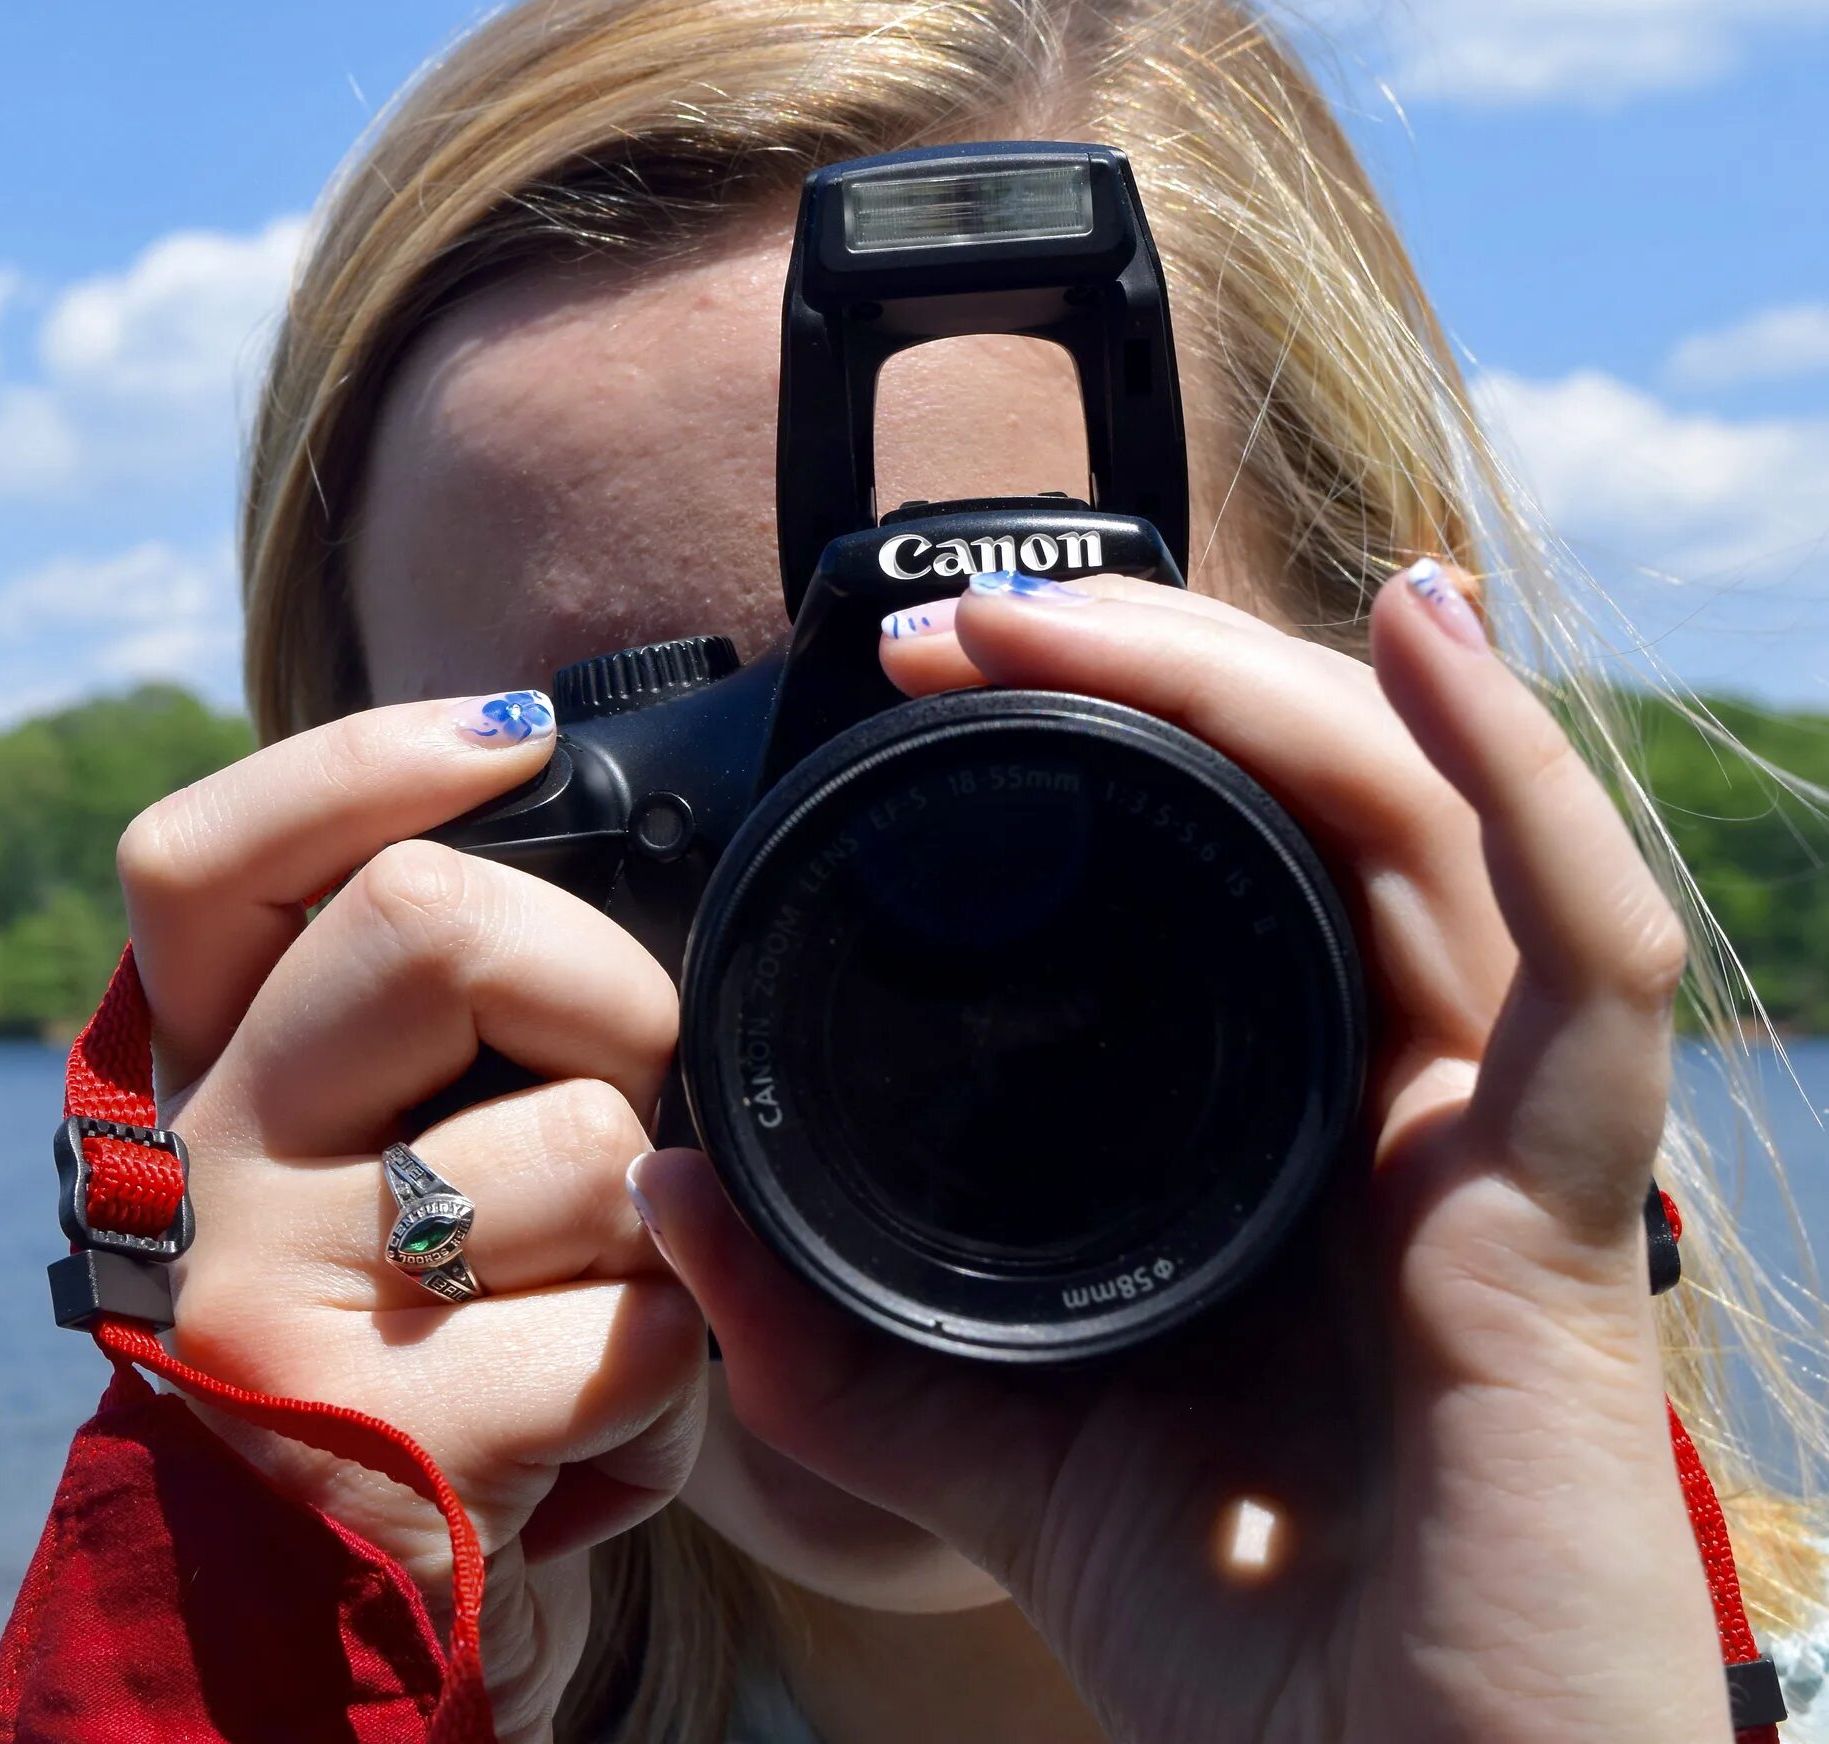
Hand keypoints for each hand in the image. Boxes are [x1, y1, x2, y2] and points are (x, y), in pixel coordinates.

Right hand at [120, 694, 709, 1743]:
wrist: (333, 1660)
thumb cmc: (408, 1376)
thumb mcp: (379, 1184)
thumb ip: (431, 1042)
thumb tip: (624, 859)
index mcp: (190, 1085)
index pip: (199, 860)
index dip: (361, 762)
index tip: (520, 736)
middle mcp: (194, 1174)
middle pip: (426, 924)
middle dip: (609, 985)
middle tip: (645, 1084)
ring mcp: (262, 1302)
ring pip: (578, 1143)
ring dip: (660, 1236)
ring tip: (599, 1320)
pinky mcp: (371, 1437)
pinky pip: (630, 1328)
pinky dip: (674, 1383)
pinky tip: (602, 1435)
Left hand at [632, 565, 1729, 1742]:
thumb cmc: (1225, 1641)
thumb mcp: (976, 1442)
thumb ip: (822, 1330)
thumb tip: (661, 1184)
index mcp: (1271, 1123)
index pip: (1212, 857)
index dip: (1087, 735)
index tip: (913, 675)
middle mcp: (1393, 1092)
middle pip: (1310, 798)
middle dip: (1141, 671)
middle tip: (956, 618)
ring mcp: (1491, 1129)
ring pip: (1422, 822)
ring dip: (1263, 680)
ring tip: (1088, 600)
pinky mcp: (1563, 1200)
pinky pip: (1579, 951)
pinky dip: (1522, 774)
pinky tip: (1428, 636)